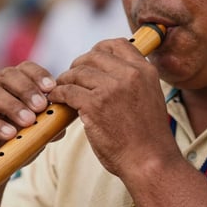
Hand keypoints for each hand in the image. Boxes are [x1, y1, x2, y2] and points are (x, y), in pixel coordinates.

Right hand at [0, 62, 55, 178]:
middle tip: (41, 105)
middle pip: (6, 76)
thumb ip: (48, 124)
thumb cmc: (11, 143)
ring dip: (13, 106)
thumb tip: (65, 120)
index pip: (23, 68)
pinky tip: (10, 134)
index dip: (38, 74)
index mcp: (8, 84)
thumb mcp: (34, 133)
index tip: (52, 87)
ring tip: (29, 121)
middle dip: (26, 89)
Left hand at [49, 37, 178, 178]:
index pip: (117, 44)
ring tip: (61, 88)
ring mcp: (111, 88)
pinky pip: (67, 90)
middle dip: (78, 64)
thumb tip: (106, 73)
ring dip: (65, 79)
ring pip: (78, 72)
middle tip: (71, 76)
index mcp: (144, 71)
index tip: (89, 60)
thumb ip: (132, 81)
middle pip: (93, 55)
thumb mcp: (149, 98)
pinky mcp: (94, 104)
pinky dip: (58, 94)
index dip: (99, 49)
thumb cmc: (147, 136)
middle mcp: (129, 74)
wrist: (150, 161)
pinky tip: (56, 99)